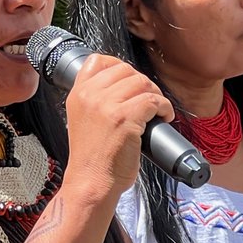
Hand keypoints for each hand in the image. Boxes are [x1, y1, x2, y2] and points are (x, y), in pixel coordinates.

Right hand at [62, 54, 172, 200]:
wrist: (91, 182)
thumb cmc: (92, 159)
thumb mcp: (82, 120)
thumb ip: (95, 101)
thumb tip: (123, 88)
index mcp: (78, 94)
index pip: (98, 61)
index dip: (119, 66)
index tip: (130, 80)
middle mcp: (90, 96)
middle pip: (126, 70)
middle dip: (142, 83)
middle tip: (148, 100)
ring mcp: (107, 106)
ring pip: (142, 83)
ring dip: (156, 95)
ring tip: (156, 111)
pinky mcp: (125, 118)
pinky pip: (153, 100)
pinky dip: (164, 108)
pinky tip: (163, 118)